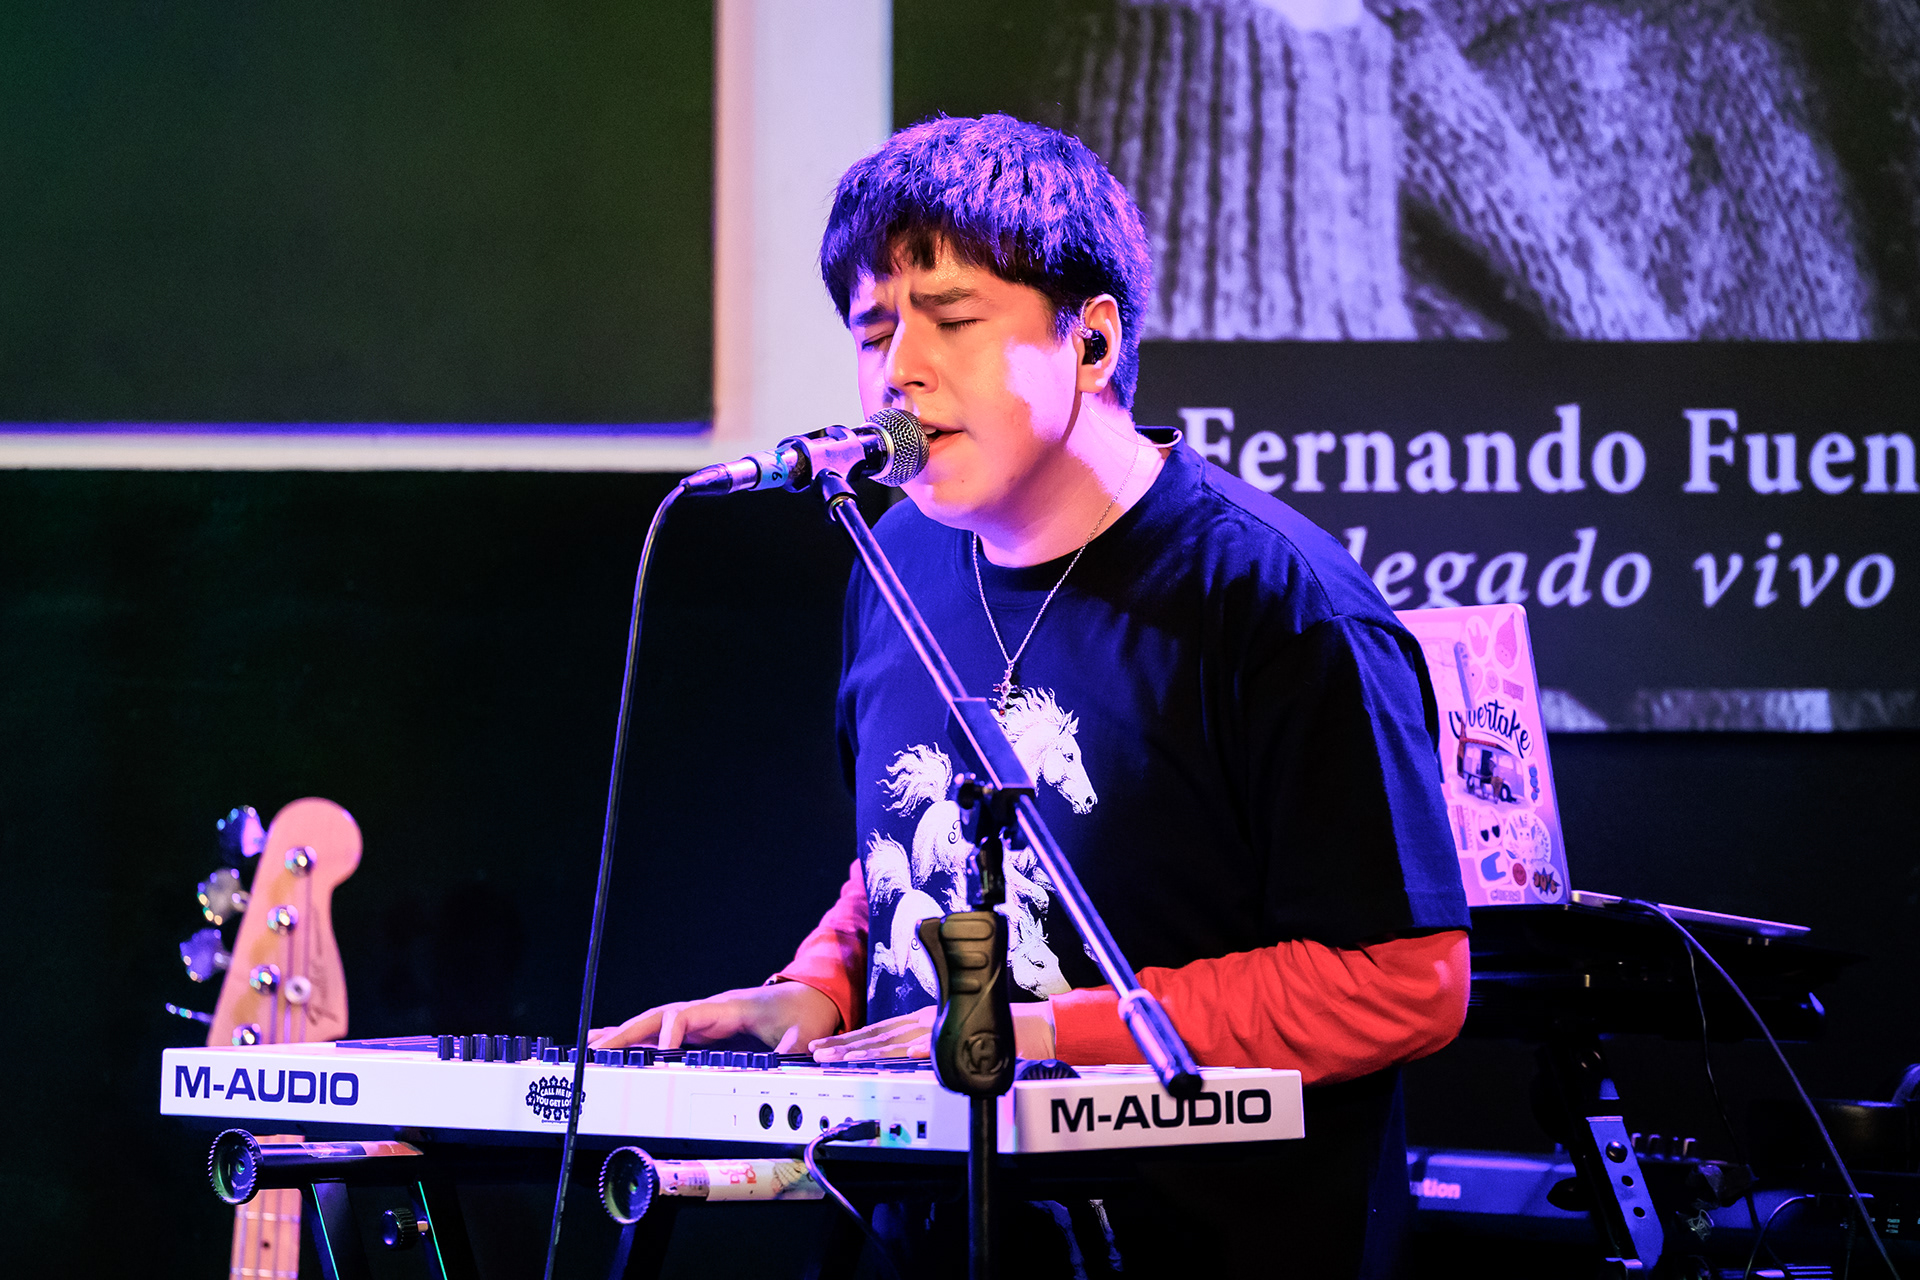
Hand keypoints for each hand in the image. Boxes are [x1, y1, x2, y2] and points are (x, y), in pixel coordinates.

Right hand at [588, 981, 841, 1053]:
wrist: (813, 994)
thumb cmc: (805, 1010)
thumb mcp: (804, 1032)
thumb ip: (793, 1051)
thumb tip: (786, 1066)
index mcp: (730, 1008)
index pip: (687, 1016)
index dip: (669, 1036)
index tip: (658, 1057)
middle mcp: (712, 1010)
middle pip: (661, 1017)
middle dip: (628, 1032)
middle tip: (597, 1049)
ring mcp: (706, 1018)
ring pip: (658, 1023)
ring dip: (627, 1034)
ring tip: (592, 1046)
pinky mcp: (707, 1029)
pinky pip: (668, 1031)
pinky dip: (641, 1038)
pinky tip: (617, 1044)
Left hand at [809, 1002, 1056, 1061]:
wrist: (1026, 1029)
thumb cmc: (987, 1034)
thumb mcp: (947, 1037)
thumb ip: (923, 1045)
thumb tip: (901, 1056)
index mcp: (920, 1021)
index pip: (877, 1031)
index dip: (850, 1040)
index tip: (825, 1048)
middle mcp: (924, 1021)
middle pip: (877, 1034)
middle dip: (845, 1044)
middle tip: (817, 1053)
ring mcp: (937, 1028)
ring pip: (894, 1039)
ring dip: (866, 1048)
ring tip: (839, 1058)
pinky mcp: (953, 1036)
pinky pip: (927, 1045)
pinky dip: (907, 1050)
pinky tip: (889, 1056)